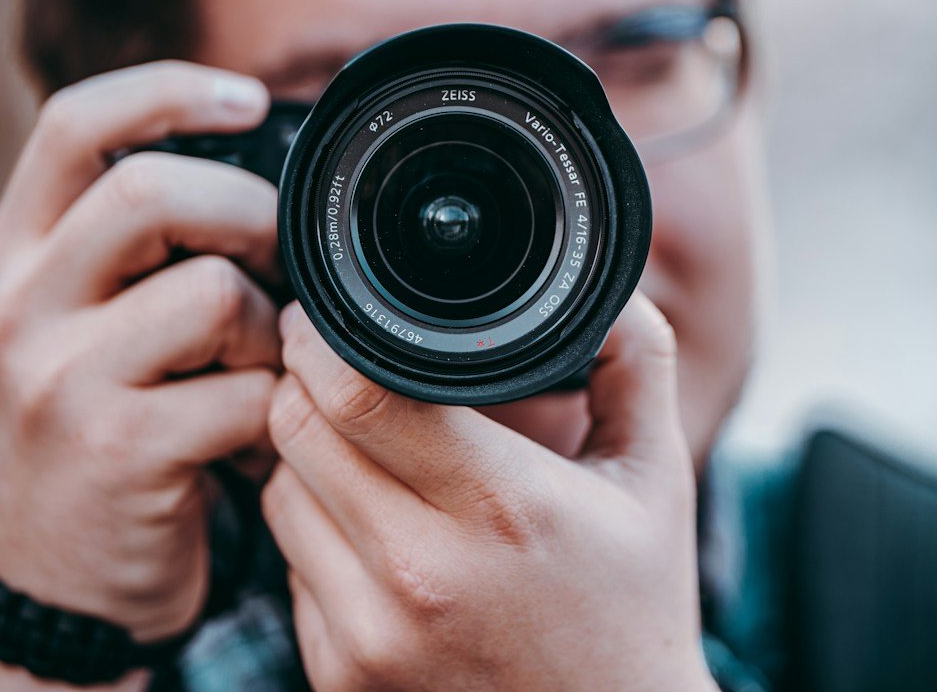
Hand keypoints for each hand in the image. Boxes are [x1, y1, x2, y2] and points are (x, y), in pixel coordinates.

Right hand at [0, 61, 282, 641]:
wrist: (58, 583)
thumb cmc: (103, 427)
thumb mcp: (87, 321)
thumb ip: (142, 243)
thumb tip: (269, 161)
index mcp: (16, 254)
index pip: (73, 124)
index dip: (168, 90)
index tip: (249, 98)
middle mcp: (21, 304)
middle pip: (151, 190)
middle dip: (249, 213)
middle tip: (281, 264)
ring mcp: (61, 378)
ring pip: (215, 291)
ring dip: (273, 329)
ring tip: (260, 370)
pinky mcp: (118, 449)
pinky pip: (248, 389)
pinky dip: (279, 409)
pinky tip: (257, 436)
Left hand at [262, 293, 716, 691]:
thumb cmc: (637, 606)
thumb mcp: (655, 476)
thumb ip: (636, 362)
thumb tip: (607, 283)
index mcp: (503, 506)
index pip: (357, 391)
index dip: (326, 336)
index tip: (331, 312)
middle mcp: (422, 574)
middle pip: (295, 429)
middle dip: (304, 380)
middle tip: (333, 361)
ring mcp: (370, 635)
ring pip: (281, 492)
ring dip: (306, 455)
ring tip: (364, 447)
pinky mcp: (339, 678)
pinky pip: (289, 564)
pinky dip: (316, 530)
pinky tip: (372, 527)